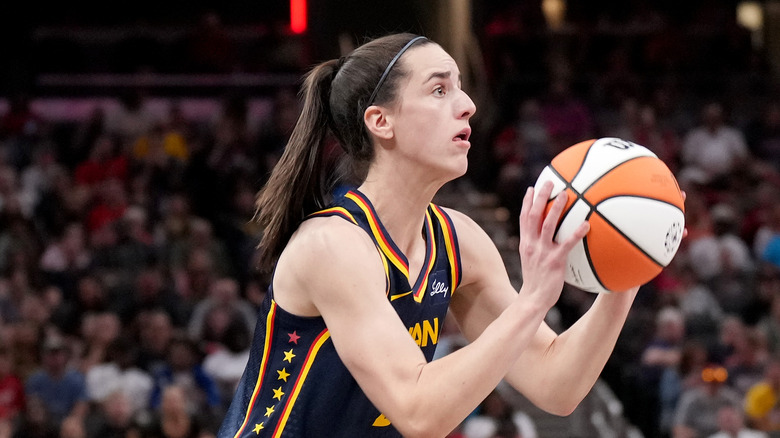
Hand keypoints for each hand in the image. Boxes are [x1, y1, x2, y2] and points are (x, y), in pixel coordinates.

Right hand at [518, 182, 589, 308]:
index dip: (527, 202)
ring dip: (556, 208)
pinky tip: (587, 224)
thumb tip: (548, 239)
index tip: (532, 188)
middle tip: (549, 182)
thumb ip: (537, 247)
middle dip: (540, 197)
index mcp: (525, 243)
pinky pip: (567, 243)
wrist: (533, 299)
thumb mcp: (531, 261)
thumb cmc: (536, 281)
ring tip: (566, 194)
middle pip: (534, 215)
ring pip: (548, 224)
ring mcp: (542, 252)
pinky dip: (576, 233)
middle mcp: (531, 244)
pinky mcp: (554, 261)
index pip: (524, 218)